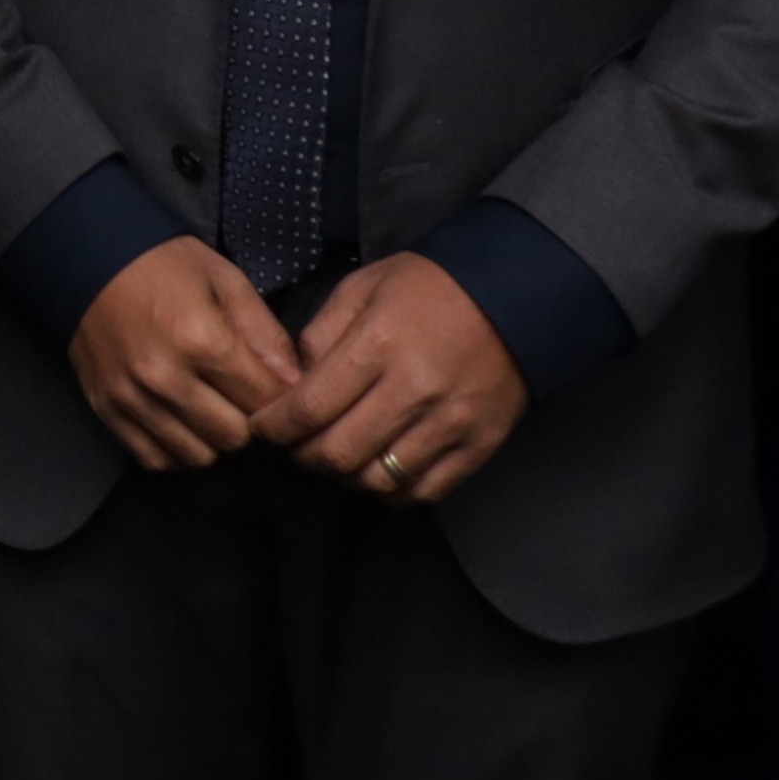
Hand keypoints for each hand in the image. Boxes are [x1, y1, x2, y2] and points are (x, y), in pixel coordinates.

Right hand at [66, 237, 300, 469]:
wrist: (85, 257)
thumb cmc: (163, 264)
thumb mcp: (227, 281)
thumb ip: (266, 335)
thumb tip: (296, 385)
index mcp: (201, 340)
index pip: (266, 402)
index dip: (282, 399)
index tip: (275, 387)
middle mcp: (164, 377)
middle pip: (235, 437)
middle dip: (248, 422)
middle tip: (241, 398)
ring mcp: (131, 397)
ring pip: (198, 456)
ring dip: (212, 439)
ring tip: (211, 410)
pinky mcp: (106, 409)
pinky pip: (156, 458)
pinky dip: (176, 450)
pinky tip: (181, 422)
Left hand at [251, 253, 527, 504]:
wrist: (516, 297)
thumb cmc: (428, 287)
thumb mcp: (361, 288)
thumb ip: (320, 335)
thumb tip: (292, 383)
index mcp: (376, 346)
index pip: (309, 408)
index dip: (274, 427)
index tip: (262, 428)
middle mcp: (412, 391)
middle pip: (338, 453)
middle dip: (303, 456)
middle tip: (296, 446)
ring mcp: (449, 423)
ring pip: (379, 480)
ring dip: (345, 477)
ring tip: (336, 457)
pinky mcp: (479, 446)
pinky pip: (425, 491)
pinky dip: (392, 492)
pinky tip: (377, 472)